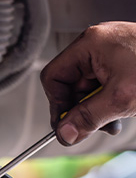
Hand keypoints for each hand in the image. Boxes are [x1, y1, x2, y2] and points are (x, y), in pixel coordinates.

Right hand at [40, 21, 135, 144]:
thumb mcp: (121, 99)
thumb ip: (88, 118)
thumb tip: (65, 133)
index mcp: (90, 44)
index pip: (54, 77)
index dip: (58, 104)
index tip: (68, 124)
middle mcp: (98, 45)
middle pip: (70, 85)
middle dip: (82, 109)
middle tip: (94, 125)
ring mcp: (111, 52)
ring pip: (88, 89)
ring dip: (96, 109)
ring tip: (113, 118)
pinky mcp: (123, 62)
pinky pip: (104, 87)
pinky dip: (109, 103)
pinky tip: (122, 110)